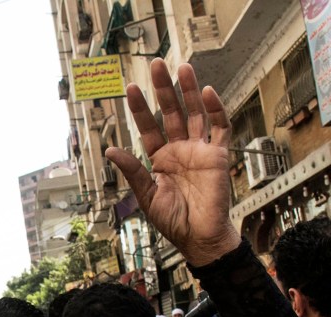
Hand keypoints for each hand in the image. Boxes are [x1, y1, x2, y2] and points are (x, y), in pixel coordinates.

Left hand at [106, 60, 239, 266]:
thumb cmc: (174, 222)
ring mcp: (200, 151)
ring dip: (189, 91)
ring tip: (182, 67)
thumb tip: (111, 150)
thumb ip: (133, 171)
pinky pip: (219, 129)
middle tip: (157, 65)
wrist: (200, 238)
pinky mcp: (219, 156)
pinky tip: (207, 93)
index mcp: (160, 160)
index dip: (141, 108)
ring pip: (194, 114)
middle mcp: (180, 151)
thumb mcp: (147, 196)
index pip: (148, 128)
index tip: (131, 89)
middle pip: (171, 113)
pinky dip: (216, 110)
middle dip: (164, 90)